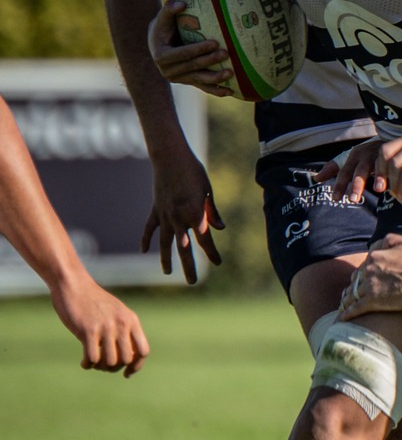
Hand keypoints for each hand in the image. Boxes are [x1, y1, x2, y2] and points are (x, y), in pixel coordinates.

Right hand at [50, 276, 149, 375]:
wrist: (73, 285)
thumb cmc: (93, 301)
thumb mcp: (116, 312)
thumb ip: (124, 330)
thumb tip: (127, 357)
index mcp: (132, 320)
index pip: (143, 351)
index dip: (136, 366)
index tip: (127, 373)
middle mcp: (122, 324)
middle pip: (126, 359)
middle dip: (115, 368)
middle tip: (103, 366)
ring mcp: (106, 327)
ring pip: (110, 361)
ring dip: (101, 367)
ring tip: (93, 363)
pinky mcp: (88, 330)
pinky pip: (92, 358)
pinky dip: (88, 365)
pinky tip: (84, 363)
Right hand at [139, 146, 225, 283]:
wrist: (169, 157)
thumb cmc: (193, 172)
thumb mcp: (207, 191)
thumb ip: (212, 211)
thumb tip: (219, 228)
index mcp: (195, 214)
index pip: (205, 240)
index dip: (212, 252)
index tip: (218, 262)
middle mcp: (178, 218)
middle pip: (184, 248)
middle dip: (189, 265)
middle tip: (192, 281)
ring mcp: (164, 215)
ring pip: (164, 242)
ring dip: (166, 259)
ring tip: (168, 273)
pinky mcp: (154, 209)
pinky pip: (149, 228)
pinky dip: (146, 239)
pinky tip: (144, 251)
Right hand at [149, 0, 233, 94]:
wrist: (159, 42)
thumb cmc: (164, 26)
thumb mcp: (163, 17)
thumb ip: (169, 8)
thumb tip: (181, 4)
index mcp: (161, 56)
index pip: (183, 53)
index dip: (198, 49)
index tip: (215, 42)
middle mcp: (168, 71)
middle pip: (193, 67)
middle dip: (210, 61)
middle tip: (227, 53)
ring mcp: (178, 79)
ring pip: (199, 80)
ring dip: (216, 78)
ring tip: (231, 73)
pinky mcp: (188, 82)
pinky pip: (203, 88)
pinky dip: (216, 90)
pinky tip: (230, 92)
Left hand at [337, 235, 401, 318]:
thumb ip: (392, 239)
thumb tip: (382, 241)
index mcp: (375, 257)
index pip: (363, 265)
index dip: (363, 273)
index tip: (363, 278)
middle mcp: (368, 271)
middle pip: (355, 279)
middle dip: (353, 286)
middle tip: (350, 292)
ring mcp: (369, 286)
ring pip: (352, 294)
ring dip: (347, 300)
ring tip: (344, 305)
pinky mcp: (372, 302)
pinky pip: (355, 308)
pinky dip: (347, 313)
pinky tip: (343, 318)